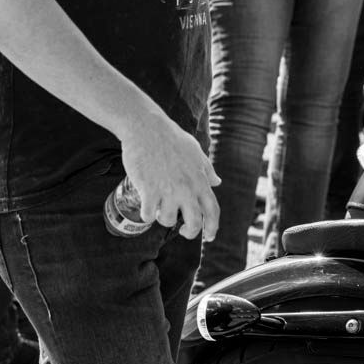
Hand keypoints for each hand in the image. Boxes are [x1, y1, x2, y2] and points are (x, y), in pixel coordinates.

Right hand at [121, 117, 221, 240]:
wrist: (147, 128)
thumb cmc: (171, 138)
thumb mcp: (196, 152)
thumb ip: (206, 170)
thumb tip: (217, 182)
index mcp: (200, 180)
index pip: (213, 211)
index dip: (213, 227)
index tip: (209, 236)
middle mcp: (186, 189)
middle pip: (194, 224)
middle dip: (189, 233)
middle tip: (183, 231)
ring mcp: (167, 190)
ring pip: (167, 221)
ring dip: (163, 219)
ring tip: (159, 209)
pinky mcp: (148, 189)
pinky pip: (148, 215)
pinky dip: (146, 215)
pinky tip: (145, 207)